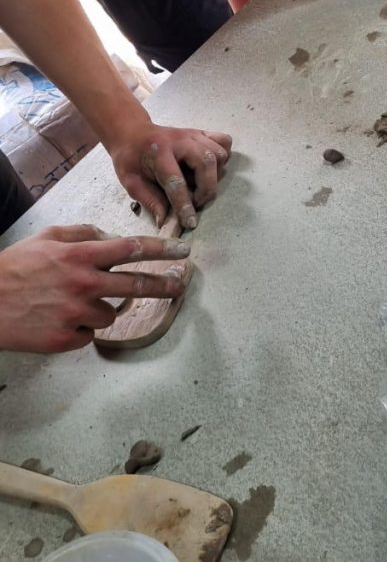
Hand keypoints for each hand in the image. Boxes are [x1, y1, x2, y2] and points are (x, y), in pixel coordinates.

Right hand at [0, 225, 188, 352]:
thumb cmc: (15, 267)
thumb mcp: (48, 237)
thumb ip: (84, 234)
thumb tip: (112, 237)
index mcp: (80, 256)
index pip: (132, 249)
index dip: (161, 250)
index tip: (183, 250)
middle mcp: (83, 285)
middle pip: (137, 286)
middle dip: (164, 284)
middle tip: (180, 284)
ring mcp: (76, 315)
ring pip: (111, 314)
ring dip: (103, 308)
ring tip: (72, 302)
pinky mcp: (66, 340)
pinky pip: (89, 334)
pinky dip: (81, 327)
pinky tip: (58, 318)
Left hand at [107, 122, 231, 229]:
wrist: (132, 134)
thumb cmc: (131, 159)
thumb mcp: (131, 182)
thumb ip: (150, 201)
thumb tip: (165, 221)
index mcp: (158, 152)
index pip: (176, 181)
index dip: (184, 205)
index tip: (189, 222)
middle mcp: (180, 140)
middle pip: (206, 162)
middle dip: (206, 189)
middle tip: (197, 202)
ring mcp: (193, 135)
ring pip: (219, 154)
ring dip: (214, 175)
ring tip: (200, 185)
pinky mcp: (202, 134)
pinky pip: (224, 142)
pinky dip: (222, 158)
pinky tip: (210, 168)